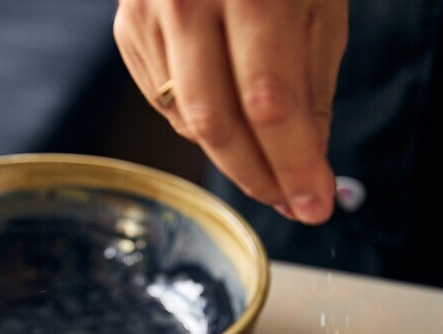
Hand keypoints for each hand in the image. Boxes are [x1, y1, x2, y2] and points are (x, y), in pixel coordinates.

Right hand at [114, 0, 346, 224]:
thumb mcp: (316, 5)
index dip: (293, 164)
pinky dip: (201, 120)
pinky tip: (228, 112)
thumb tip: (307, 167)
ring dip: (233, 153)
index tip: (315, 204)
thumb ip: (310, 89)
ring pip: (187, 119)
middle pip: (216, 122)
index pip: (269, 103)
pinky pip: (164, 100)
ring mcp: (147, 12)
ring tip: (270, 157)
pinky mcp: (126, 27)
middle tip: (291, 200)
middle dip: (258, 176)